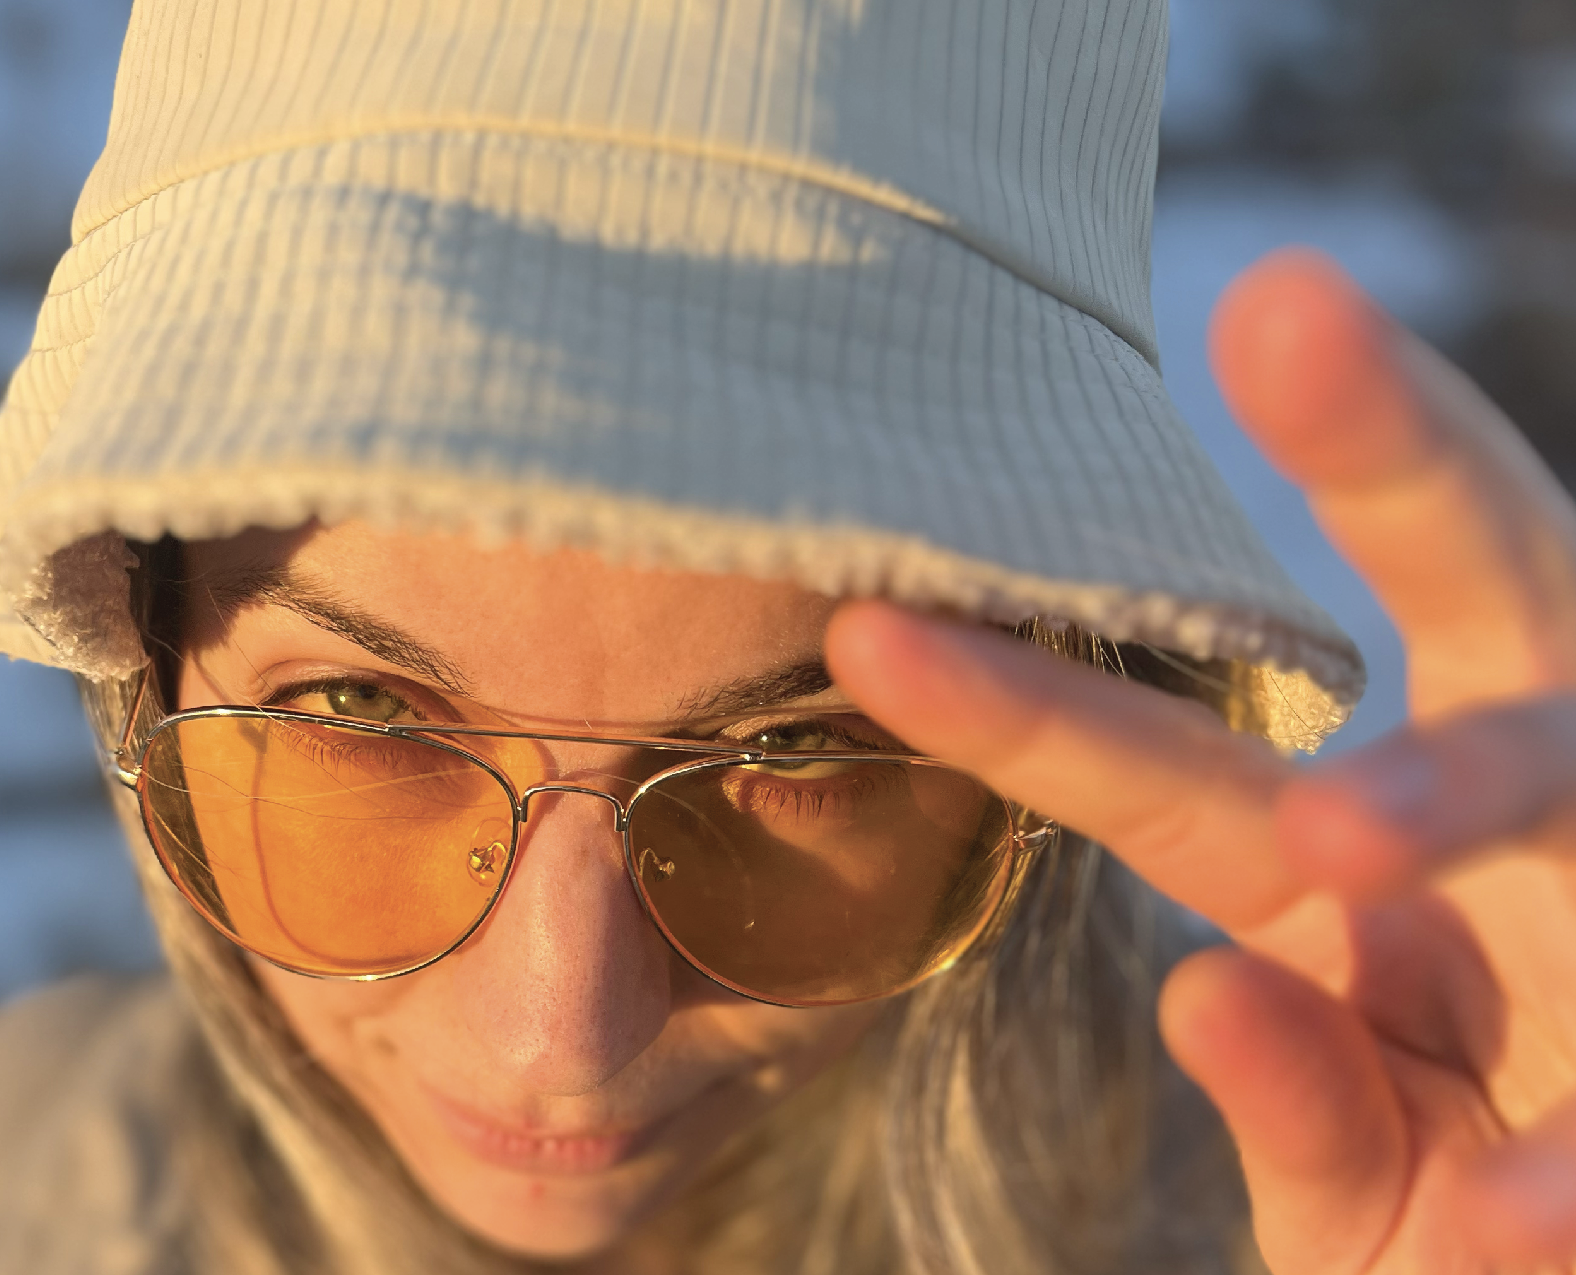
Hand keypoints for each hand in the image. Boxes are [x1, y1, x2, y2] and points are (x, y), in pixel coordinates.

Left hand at [826, 250, 1575, 1272]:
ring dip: (1457, 782)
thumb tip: (1209, 997)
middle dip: (1386, 447)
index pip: (1165, 768)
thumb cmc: (1476, 1208)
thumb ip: (1293, 1099)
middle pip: (1471, 583)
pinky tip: (1515, 1220)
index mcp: (1349, 866)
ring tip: (1337, 840)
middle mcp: (1499, 833)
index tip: (871, 625)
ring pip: (1563, 763)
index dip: (1026, 704)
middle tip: (1277, 300)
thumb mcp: (1357, 1183)